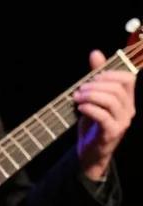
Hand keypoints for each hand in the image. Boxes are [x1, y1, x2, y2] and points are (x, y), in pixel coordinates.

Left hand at [75, 50, 136, 180]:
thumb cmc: (92, 123)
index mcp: (126, 100)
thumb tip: (96, 53)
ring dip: (90, 95)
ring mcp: (122, 122)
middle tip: (79, 90)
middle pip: (118, 88)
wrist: (90, 152)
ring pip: (111, 100)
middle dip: (95, 85)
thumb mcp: (93, 98)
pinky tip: (80, 108)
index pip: (128, 78)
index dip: (109, 74)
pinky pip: (104, 116)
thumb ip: (95, 77)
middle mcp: (128, 110)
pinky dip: (89, 108)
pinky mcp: (112, 133)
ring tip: (77, 99)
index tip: (92, 79)